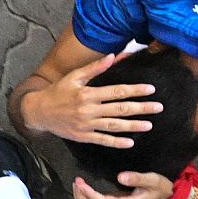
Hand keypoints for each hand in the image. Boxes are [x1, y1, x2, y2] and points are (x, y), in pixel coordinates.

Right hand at [19, 53, 162, 146]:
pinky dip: (116, 142)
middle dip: (141, 108)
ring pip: (114, 126)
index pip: (116, 91)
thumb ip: (94, 68)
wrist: (39, 111)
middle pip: (120, 109)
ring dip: (133, 125)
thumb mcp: (73, 76)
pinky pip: (102, 140)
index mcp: (87, 93)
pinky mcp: (83, 136)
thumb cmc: (57, 91)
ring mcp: (86, 124)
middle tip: (158, 107)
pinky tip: (130, 142)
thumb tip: (113, 56)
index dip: (135, 90)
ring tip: (149, 124)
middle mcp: (88, 109)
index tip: (150, 89)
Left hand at [73, 172, 173, 198]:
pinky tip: (84, 188)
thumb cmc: (160, 187)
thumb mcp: (153, 180)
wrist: (167, 197)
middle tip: (76, 181)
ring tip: (77, 184)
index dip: (89, 194)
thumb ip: (137, 178)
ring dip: (82, 198)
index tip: (80, 183)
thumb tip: (120, 177)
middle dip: (82, 196)